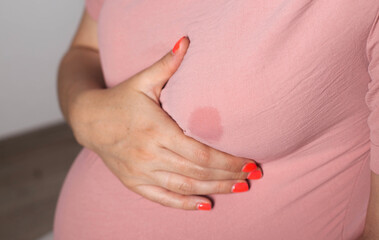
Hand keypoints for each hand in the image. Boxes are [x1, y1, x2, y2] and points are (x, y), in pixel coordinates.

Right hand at [69, 36, 262, 210]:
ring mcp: (140, 172)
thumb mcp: (142, 80)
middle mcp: (149, 155)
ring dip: (214, 189)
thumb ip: (166, 64)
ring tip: (239, 189)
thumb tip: (185, 40)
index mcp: (156, 130)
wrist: (88, 120)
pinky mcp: (133, 182)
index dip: (228, 161)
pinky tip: (205, 204)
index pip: (201, 152)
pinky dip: (184, 204)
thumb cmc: (120, 99)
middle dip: (228, 176)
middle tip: (252, 177)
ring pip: (184, 186)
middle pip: (197, 171)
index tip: (250, 163)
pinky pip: (162, 198)